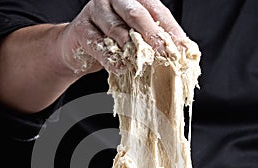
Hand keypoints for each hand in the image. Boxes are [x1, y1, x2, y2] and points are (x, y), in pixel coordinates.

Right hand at [57, 0, 185, 73]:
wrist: (76, 47)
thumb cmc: (109, 41)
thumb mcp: (133, 37)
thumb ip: (152, 40)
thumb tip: (181, 54)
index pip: (157, 10)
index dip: (171, 30)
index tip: (182, 50)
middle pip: (137, 15)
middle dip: (153, 37)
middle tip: (165, 56)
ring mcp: (96, 11)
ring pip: (117, 28)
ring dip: (132, 48)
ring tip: (144, 63)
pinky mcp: (81, 28)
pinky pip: (98, 44)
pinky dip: (111, 58)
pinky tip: (120, 67)